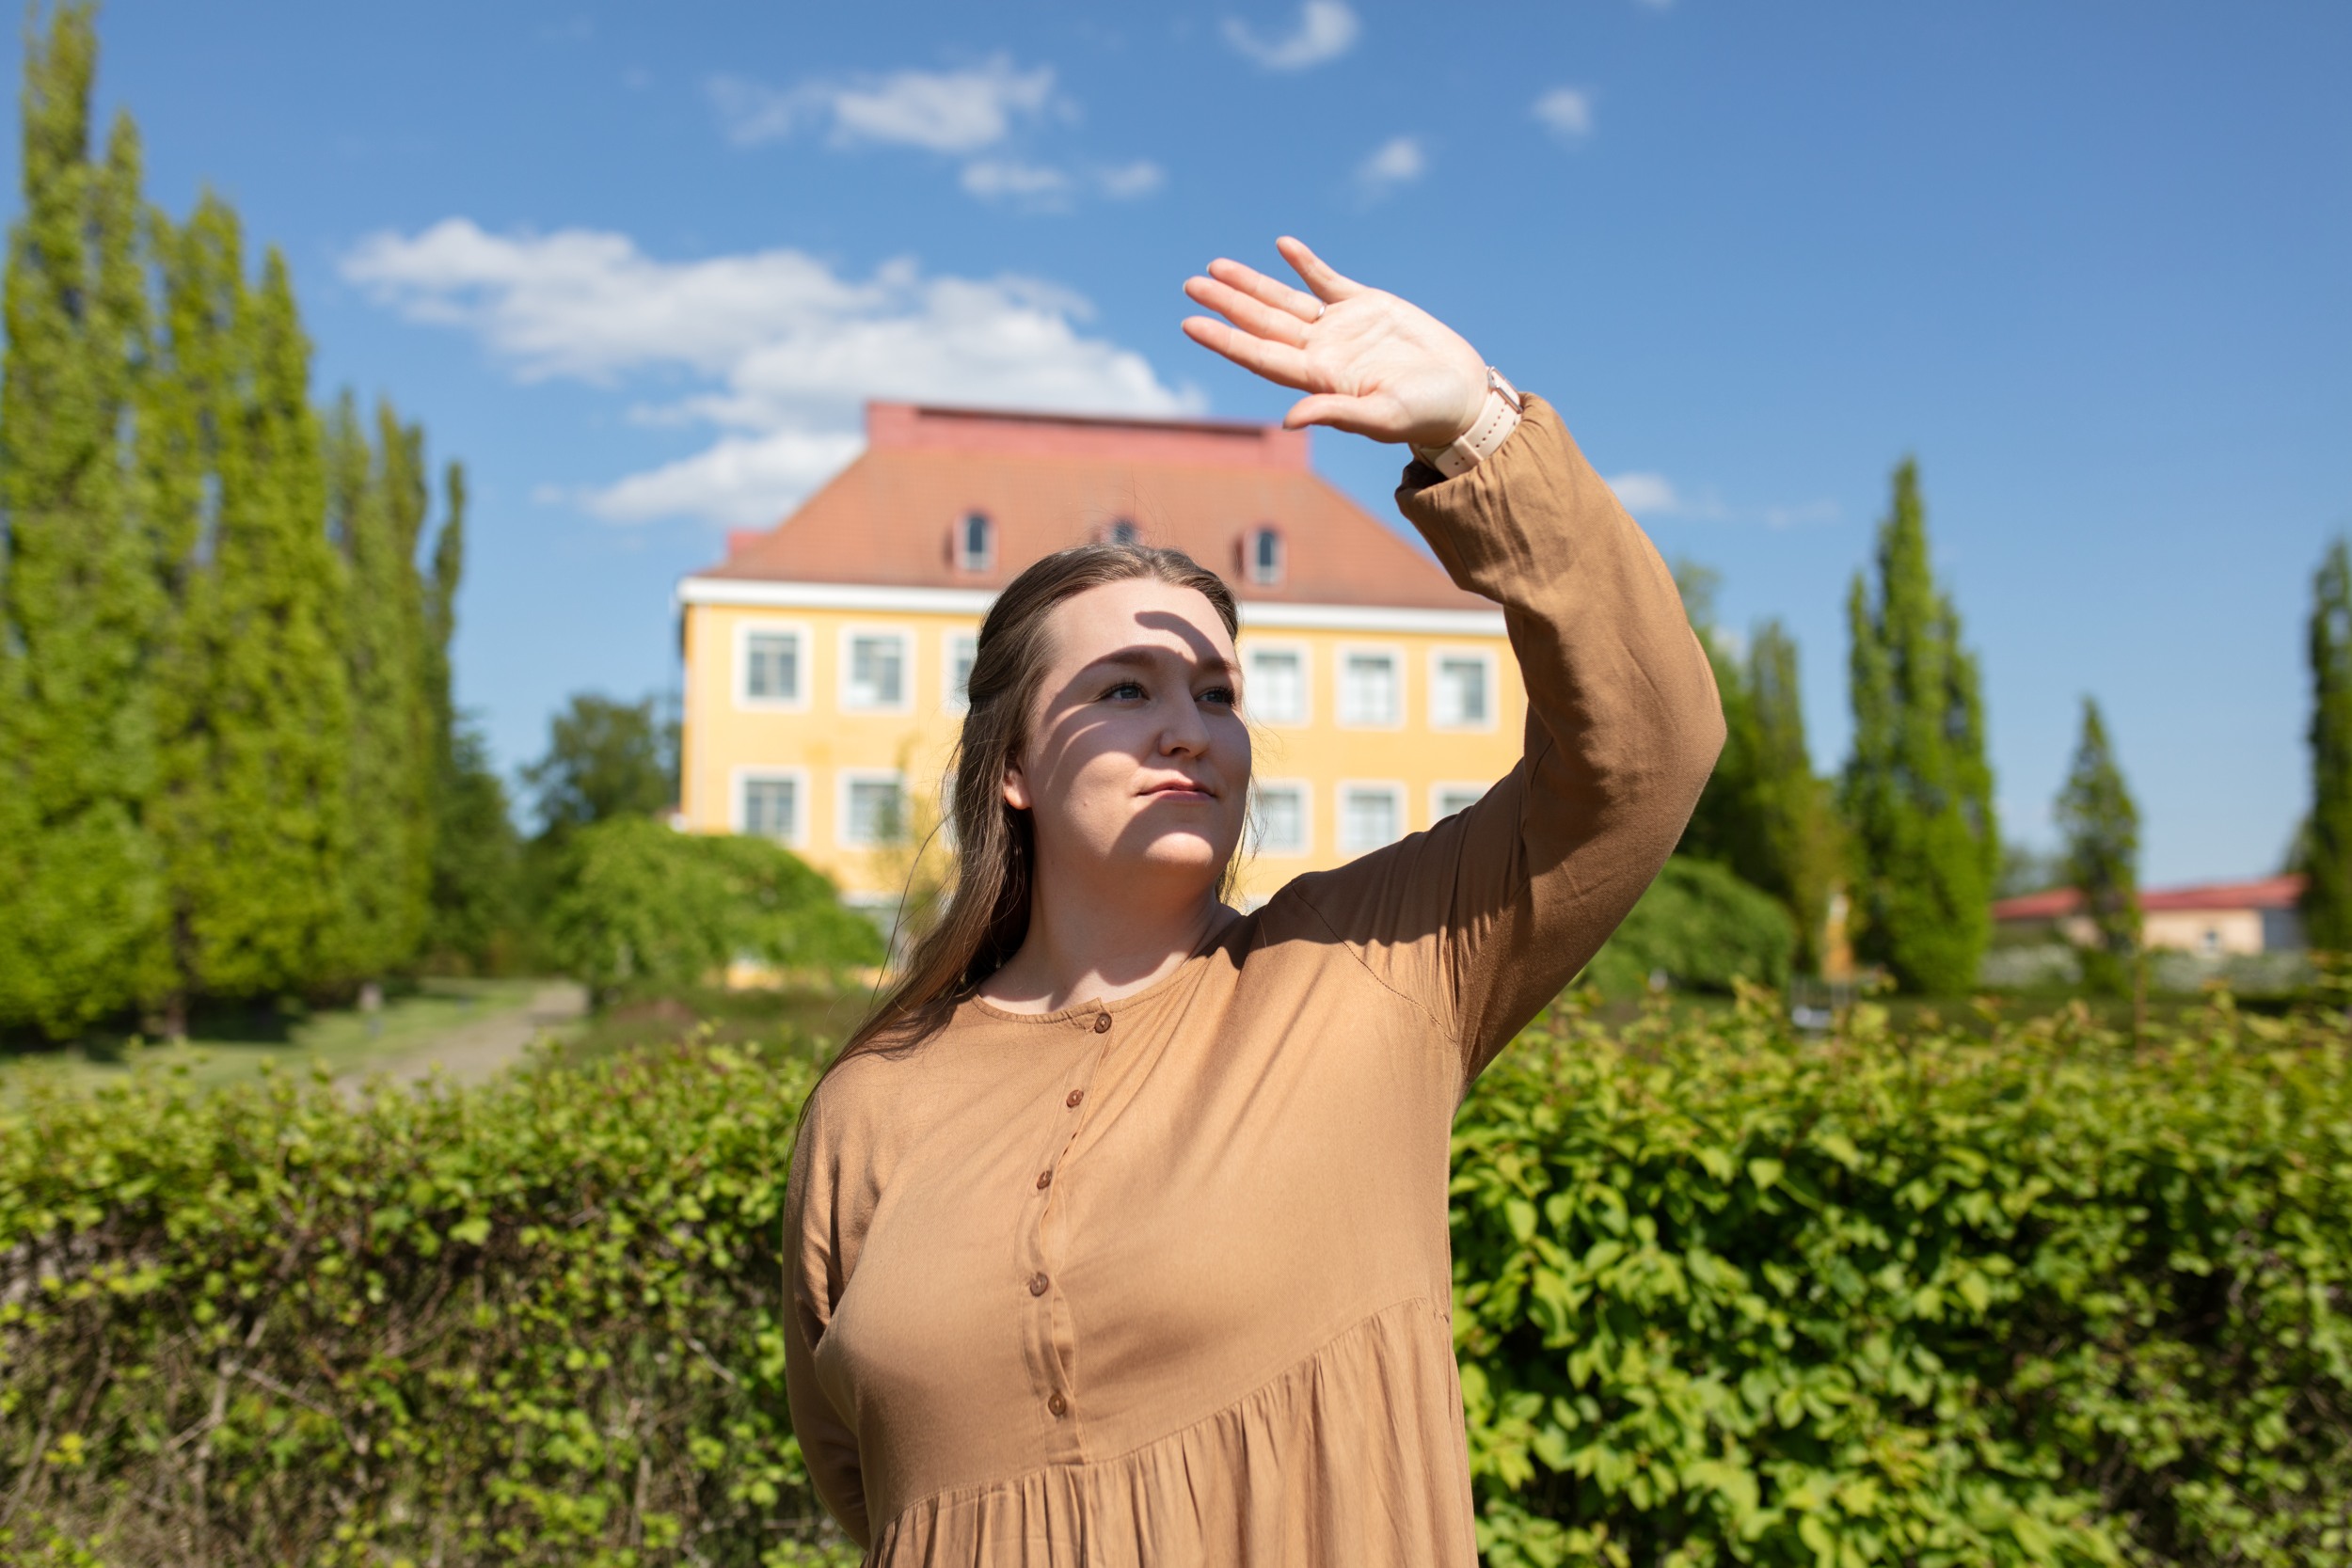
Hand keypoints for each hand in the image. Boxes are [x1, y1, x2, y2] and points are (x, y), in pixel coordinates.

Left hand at [1181, 237, 1489, 449]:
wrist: (1461, 394)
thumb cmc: (1425, 414)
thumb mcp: (1382, 418)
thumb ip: (1336, 413)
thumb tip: (1289, 419)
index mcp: (1319, 378)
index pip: (1260, 356)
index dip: (1225, 340)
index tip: (1191, 324)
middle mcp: (1322, 351)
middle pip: (1263, 323)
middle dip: (1227, 303)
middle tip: (1190, 284)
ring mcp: (1342, 327)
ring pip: (1285, 300)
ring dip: (1252, 283)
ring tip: (1215, 266)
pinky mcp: (1367, 305)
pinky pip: (1327, 280)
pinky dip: (1304, 263)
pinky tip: (1282, 246)